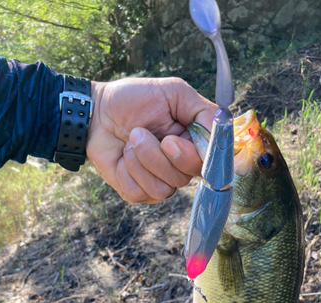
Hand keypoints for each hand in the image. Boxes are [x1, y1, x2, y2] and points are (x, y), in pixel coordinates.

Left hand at [87, 77, 216, 203]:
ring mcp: (160, 181)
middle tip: (141, 133)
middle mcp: (181, 167)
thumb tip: (223, 131)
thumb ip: (204, 112)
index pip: (211, 165)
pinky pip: (140, 192)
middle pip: (185, 178)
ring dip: (141, 160)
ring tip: (131, 139)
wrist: (97, 112)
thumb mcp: (175, 93)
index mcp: (195, 145)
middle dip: (159, 156)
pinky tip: (122, 156)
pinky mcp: (139, 192)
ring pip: (163, 188)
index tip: (172, 141)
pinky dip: (127, 171)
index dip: (194, 158)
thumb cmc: (134, 99)